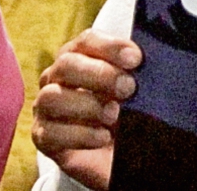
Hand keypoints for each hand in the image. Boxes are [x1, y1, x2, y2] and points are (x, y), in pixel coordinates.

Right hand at [32, 29, 142, 190]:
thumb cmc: (134, 113)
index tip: (136, 59)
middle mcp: (59, 78)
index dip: (110, 47)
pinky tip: (103, 137)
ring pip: (51, 97)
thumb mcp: (143, 89)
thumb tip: (151, 58)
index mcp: (83, 57)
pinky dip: (80, 135)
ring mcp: (47, 108)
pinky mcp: (44, 137)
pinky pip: (50, 133)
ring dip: (86, 105)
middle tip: (129, 88)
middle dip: (99, 74)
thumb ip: (143, 71)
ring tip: (114, 115)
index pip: (87, 40)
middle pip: (66, 64)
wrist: (126, 156)